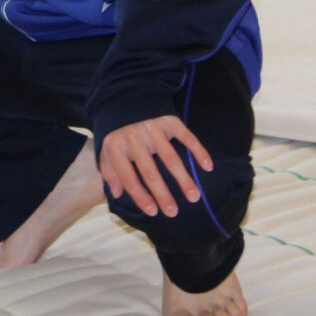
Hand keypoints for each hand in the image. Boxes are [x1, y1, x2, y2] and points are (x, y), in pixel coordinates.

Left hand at [98, 116, 212, 217]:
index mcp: (117, 147)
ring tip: (194, 196)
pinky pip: (186, 137)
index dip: (140, 196)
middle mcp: (134, 138)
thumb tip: (118, 194)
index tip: (153, 212)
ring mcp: (153, 128)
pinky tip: (207, 166)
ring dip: (183, 179)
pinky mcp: (169, 121)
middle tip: (173, 212)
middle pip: (150, 171)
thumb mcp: (108, 153)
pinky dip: (198, 151)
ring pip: (170, 158)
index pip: (129, 178)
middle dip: (163, 194)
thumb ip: (110, 174)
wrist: (128, 102)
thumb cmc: (120, 136)